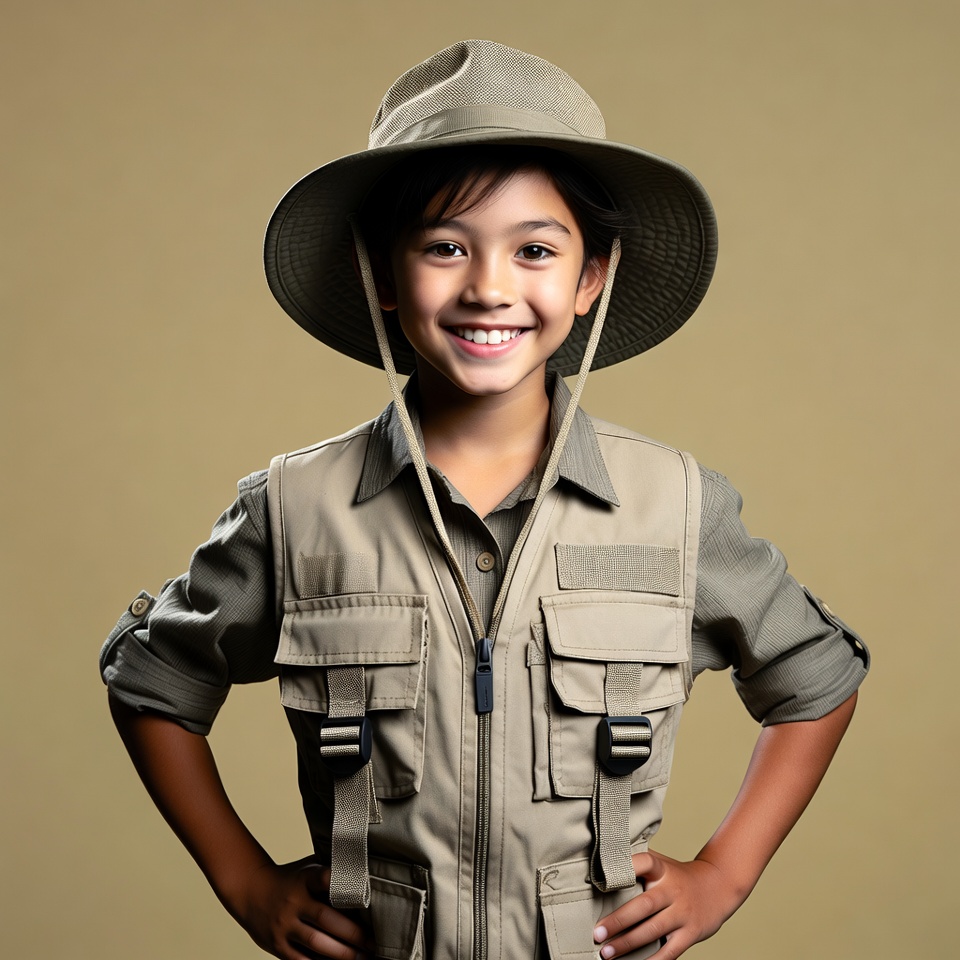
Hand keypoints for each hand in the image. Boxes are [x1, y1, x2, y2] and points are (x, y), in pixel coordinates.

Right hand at [230, 857, 375, 959]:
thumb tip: (365, 868)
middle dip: (352, 933)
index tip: (364, 892)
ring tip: (363, 958)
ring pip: (315, 942)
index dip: (342, 884)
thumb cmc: (289, 878)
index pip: (324, 878)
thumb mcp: (307, 867)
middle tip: (373, 942)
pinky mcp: (278, 945)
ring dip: (341, 953)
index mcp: (304, 879)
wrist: (250, 891)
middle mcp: (294, 902)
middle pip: (325, 918)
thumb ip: (330, 869)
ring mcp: (284, 925)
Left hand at [592, 850, 742, 958]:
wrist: (718, 885)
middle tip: (598, 932)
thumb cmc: (679, 875)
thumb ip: (638, 861)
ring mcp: (683, 913)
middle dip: (619, 921)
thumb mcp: (662, 863)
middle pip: (644, 905)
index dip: (627, 867)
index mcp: (662, 869)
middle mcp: (672, 890)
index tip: (604, 877)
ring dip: (628, 943)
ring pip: (653, 930)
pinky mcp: (691, 932)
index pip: (644, 862)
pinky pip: (670, 951)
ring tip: (607, 952)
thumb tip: (602, 861)